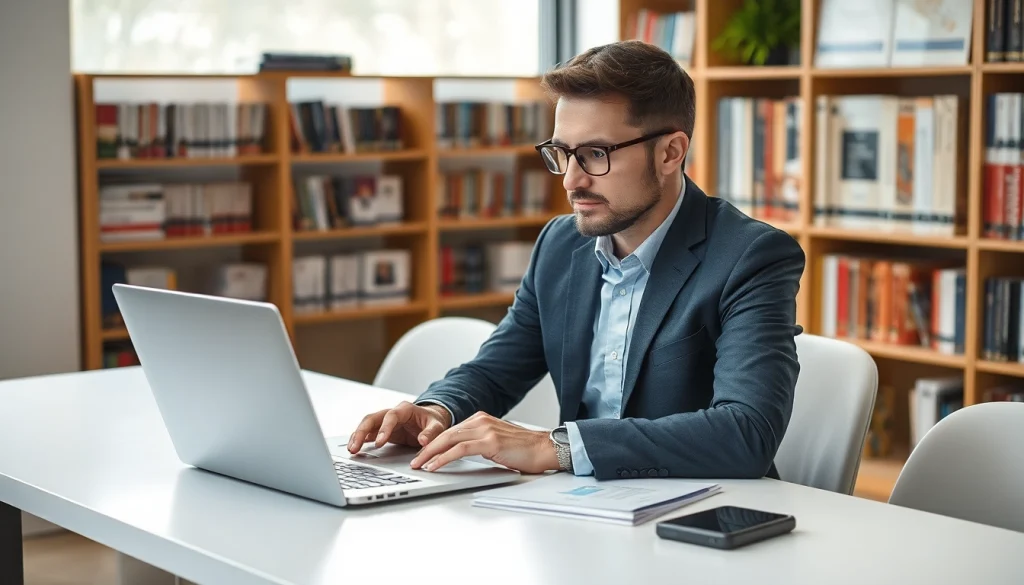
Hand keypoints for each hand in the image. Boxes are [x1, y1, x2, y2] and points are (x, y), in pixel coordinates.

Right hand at [347, 401, 450, 453]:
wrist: (431, 420)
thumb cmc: (433, 421)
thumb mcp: (437, 426)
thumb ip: (431, 433)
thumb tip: (423, 441)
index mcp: (405, 409)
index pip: (390, 416)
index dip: (384, 429)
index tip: (379, 443)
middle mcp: (392, 413)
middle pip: (372, 419)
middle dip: (361, 432)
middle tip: (355, 447)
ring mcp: (385, 421)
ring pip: (367, 425)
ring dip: (357, 436)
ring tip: (351, 449)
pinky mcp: (382, 430)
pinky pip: (368, 433)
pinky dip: (360, 440)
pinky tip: (354, 448)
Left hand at [410, 412, 558, 474]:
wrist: (546, 449)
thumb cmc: (526, 450)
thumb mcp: (498, 442)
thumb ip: (480, 443)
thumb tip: (462, 453)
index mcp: (482, 419)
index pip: (451, 431)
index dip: (434, 443)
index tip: (423, 454)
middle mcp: (481, 420)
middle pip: (445, 433)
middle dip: (427, 448)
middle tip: (414, 460)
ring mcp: (485, 429)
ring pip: (448, 440)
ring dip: (430, 454)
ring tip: (419, 464)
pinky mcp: (489, 441)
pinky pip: (459, 450)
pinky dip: (443, 458)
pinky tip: (435, 466)